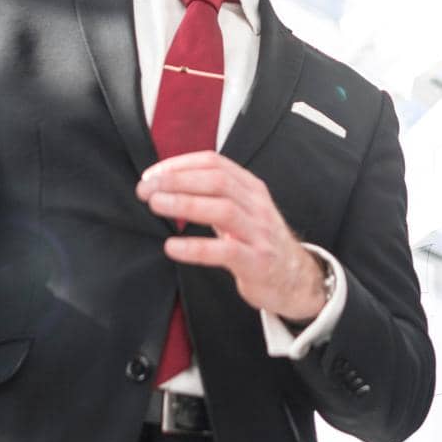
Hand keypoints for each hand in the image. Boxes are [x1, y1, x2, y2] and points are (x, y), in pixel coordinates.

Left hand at [136, 151, 327, 320]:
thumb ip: (213, 196)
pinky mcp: (257, 262)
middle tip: (146, 188)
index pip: (214, 163)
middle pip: (216, 181)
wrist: (295, 279)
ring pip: (222, 209)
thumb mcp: (243, 211)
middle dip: (177, 180)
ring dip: (185, 203)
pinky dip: (195, 247)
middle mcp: (257, 205)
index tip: (152, 174)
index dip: (180, 165)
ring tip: (156, 204)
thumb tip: (168, 183)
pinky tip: (172, 246)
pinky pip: (224, 251)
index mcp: (251, 187)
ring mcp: (259, 233)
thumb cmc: (259, 242)